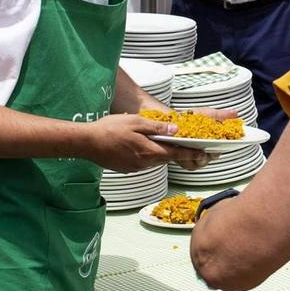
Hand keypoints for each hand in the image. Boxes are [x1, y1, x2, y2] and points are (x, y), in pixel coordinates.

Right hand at [84, 113, 208, 171]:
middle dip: (178, 153)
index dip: (190, 153)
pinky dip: (148, 155)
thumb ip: (157, 128)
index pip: (175, 153)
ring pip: (155, 160)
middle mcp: (144, 163)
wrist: (86, 143)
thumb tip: (176, 130)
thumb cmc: (109, 129)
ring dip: (162, 153)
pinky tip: (143, 147)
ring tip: (166, 143)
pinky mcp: (127, 169)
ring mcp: (135, 168)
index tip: (203, 153)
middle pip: (166, 158)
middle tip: (190, 147)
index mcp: (148, 151)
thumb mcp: (136, 122)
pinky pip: (143, 162)